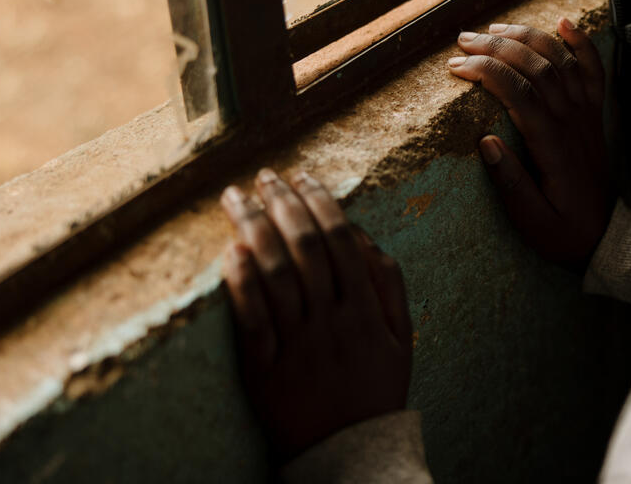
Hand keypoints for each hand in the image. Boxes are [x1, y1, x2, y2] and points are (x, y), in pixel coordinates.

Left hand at [220, 168, 412, 458]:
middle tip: (263, 176)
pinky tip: (230, 252)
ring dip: (253, 228)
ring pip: (274, 275)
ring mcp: (298, 345)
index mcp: (366, 309)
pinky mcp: (265, 371)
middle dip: (282, 203)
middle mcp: (332, 321)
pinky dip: (240, 282)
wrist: (351, 455)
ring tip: (235, 199)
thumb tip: (364, 236)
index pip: (340, 239)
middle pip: (304, 248)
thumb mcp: (400, 339)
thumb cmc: (375, 390)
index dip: (319, 201)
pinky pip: (251, 318)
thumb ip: (389, 285)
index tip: (301, 176)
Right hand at [447, 18, 610, 264]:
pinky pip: (593, 71)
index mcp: (554, 146)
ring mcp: (586, 115)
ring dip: (528, 38)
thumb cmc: (564, 233)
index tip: (456, 67)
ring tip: (494, 29)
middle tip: (462, 41)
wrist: (606, 237)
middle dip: (497, 47)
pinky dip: (580, 43)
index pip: (520, 93)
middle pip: (537, 68)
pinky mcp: (593, 116)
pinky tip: (563, 23)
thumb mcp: (532, 223)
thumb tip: (485, 142)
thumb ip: (511, 185)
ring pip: (561, 61)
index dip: (487, 72)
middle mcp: (573, 122)